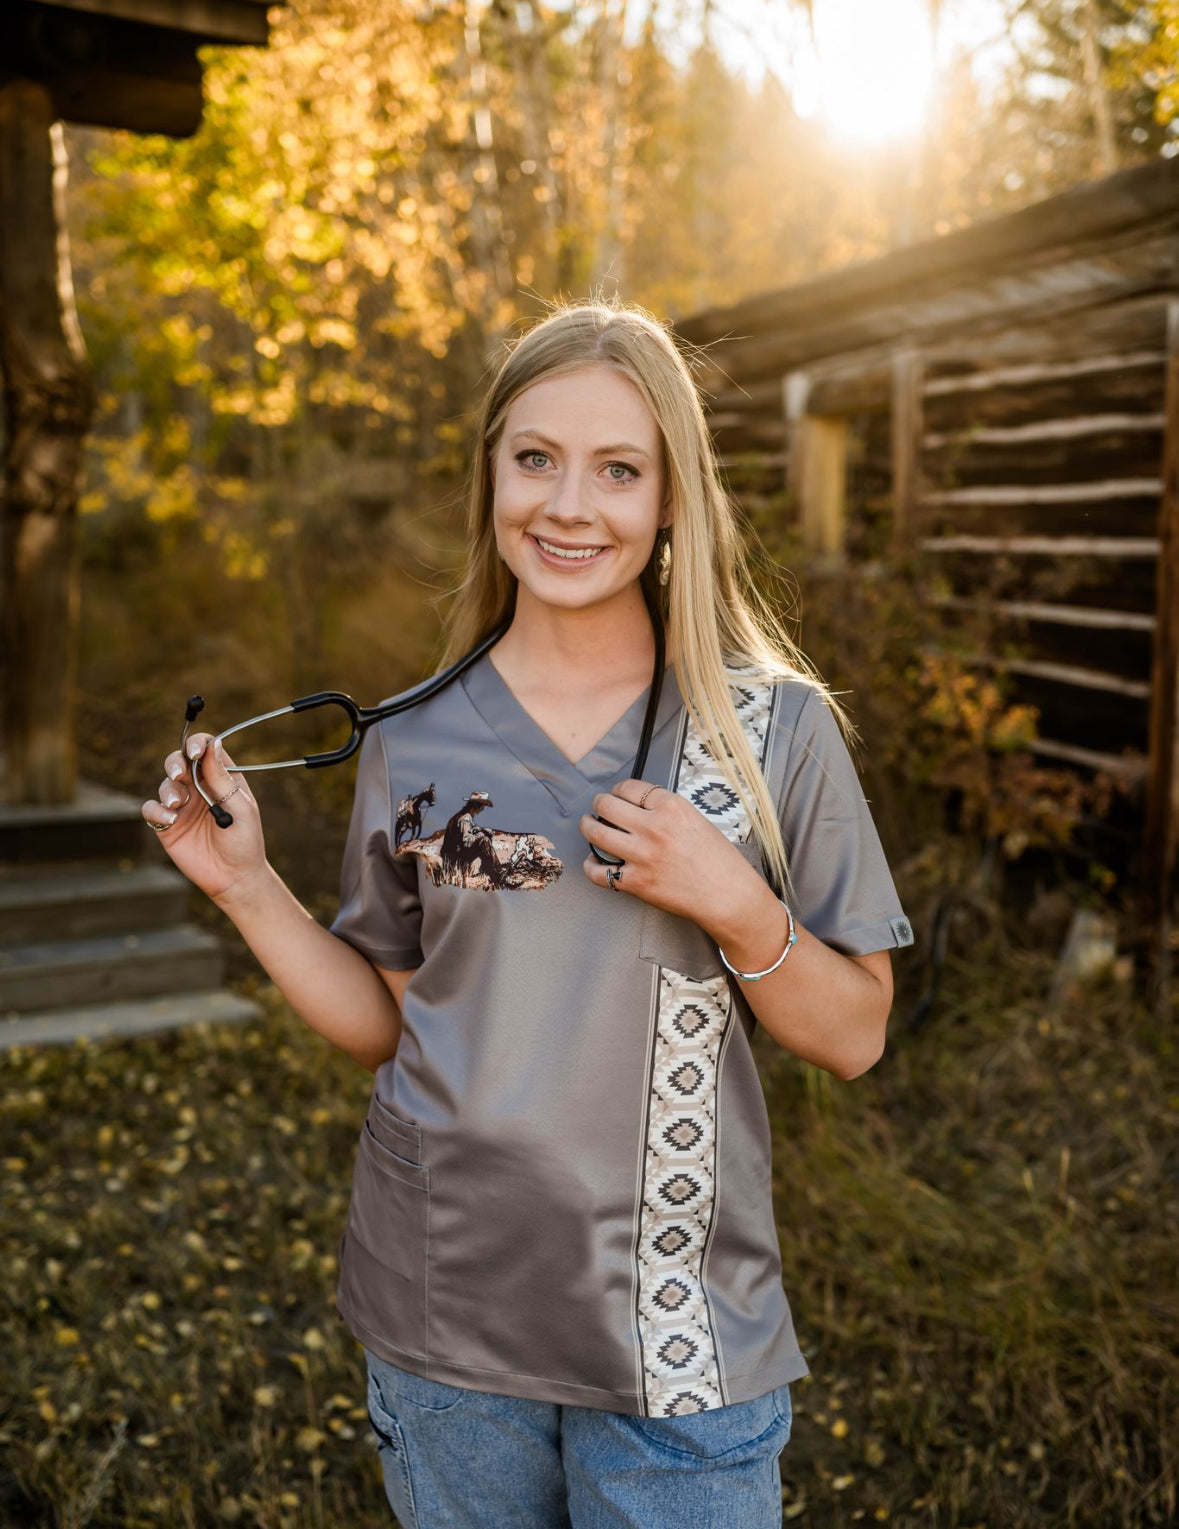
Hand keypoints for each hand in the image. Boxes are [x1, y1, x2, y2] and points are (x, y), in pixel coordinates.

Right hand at [141, 732, 268, 906]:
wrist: (234, 877)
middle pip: (178, 761)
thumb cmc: (244, 841)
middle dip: (175, 762)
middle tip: (180, 774)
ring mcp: (181, 806)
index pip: (204, 749)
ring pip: (165, 784)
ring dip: (169, 790)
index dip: (197, 744)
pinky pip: (151, 809)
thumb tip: (213, 743)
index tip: (196, 753)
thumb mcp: (239, 807)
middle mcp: (199, 788)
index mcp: (220, 778)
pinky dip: (157, 811)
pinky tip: (170, 821)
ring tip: (178, 805)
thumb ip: (222, 778)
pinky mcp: (167, 826)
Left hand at [578, 778, 764, 929]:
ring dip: (587, 826)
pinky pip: (599, 872)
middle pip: (607, 805)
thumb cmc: (719, 861)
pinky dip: (591, 866)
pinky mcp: (636, 882)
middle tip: (598, 806)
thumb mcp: (697, 820)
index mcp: (672, 808)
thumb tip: (639, 808)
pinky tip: (593, 862)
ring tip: (588, 825)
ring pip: (596, 833)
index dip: (619, 789)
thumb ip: (667, 812)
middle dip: (599, 803)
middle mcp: (654, 828)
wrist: (729, 896)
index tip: (616, 794)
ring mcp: (642, 855)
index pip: (631, 787)